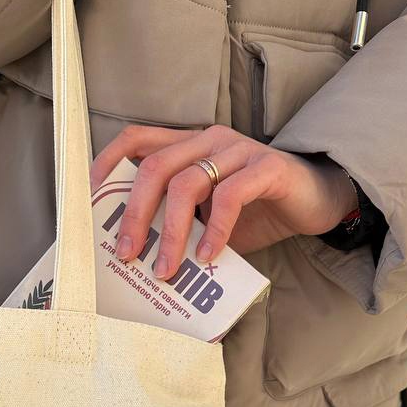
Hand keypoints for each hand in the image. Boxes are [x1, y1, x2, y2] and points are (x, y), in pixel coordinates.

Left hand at [89, 124, 357, 278]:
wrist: (317, 202)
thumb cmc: (257, 212)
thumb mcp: (207, 220)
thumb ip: (178, 227)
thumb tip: (138, 262)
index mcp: (189, 146)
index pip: (138, 138)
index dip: (108, 161)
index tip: (89, 197)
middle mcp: (209, 140)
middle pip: (155, 167)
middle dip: (134, 214)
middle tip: (126, 254)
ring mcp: (237, 150)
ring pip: (187, 183)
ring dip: (170, 233)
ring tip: (167, 269)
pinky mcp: (266, 168)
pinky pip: (229, 197)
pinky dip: (214, 230)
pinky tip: (208, 258)